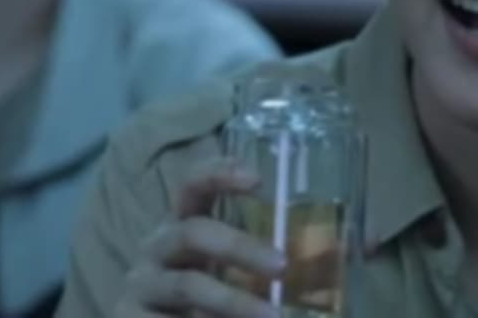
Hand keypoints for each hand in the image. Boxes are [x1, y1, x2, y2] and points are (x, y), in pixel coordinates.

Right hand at [115, 160, 283, 317]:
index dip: (219, 174)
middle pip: (193, 232)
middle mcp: (157, 248)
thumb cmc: (201, 298)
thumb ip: (273, 263)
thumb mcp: (233, 274)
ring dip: (233, 301)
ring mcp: (140, 285)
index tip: (258, 179)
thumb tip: (337, 254)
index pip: (193, 186)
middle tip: (283, 266)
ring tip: (272, 317)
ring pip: (187, 285)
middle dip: (241, 247)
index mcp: (182, 226)